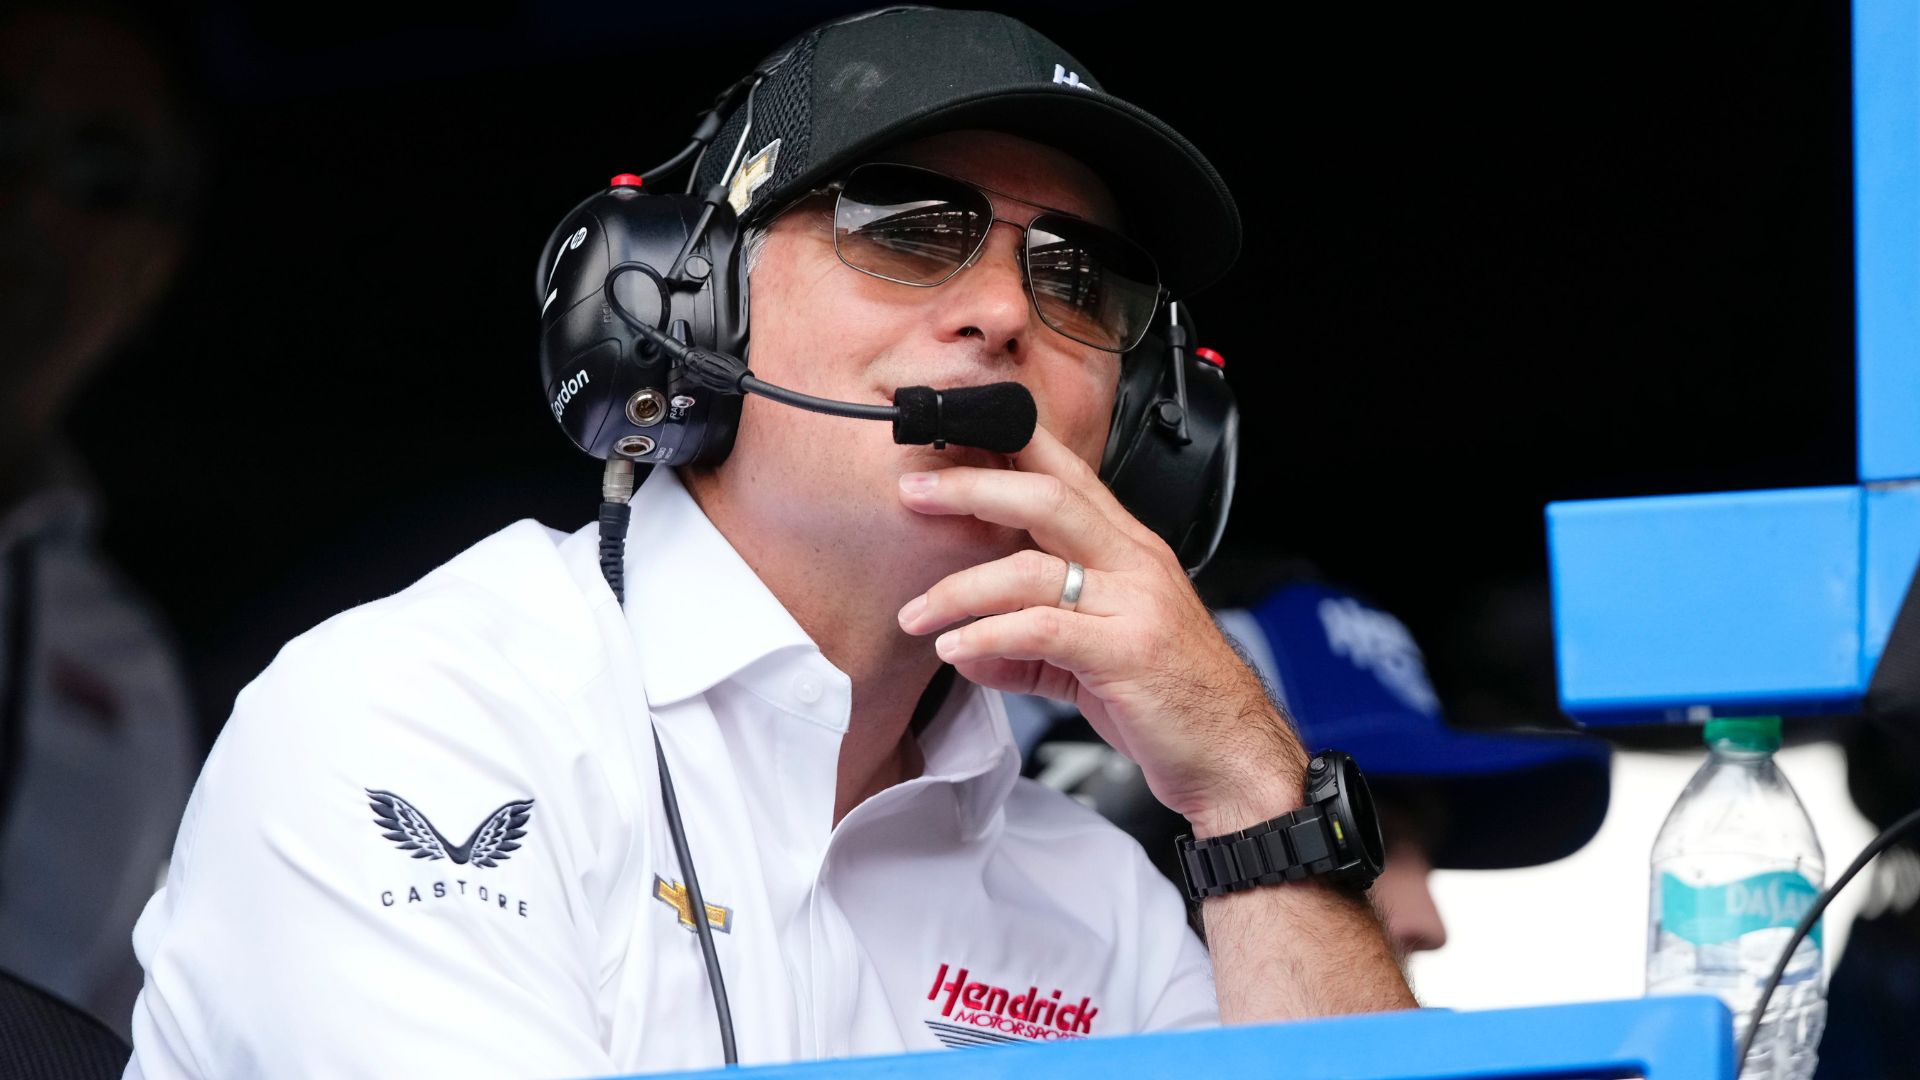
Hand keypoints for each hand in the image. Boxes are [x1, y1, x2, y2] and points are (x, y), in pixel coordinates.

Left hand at [895, 425, 1306, 831]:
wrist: (1232, 754)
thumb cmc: (1170, 699)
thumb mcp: (1091, 660)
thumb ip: (1029, 648)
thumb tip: (966, 648)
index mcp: (1128, 550)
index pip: (1068, 474)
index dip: (1010, 446)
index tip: (950, 439)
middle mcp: (1135, 563)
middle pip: (1048, 496)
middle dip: (973, 487)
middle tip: (915, 494)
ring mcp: (1135, 605)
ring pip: (1032, 568)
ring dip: (959, 588)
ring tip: (916, 613)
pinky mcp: (1127, 653)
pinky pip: (1042, 630)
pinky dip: (988, 637)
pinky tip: (956, 650)